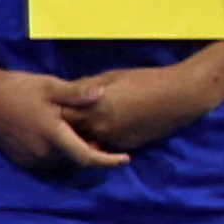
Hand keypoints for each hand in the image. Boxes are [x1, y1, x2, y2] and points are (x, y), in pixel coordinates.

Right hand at [0, 60, 128, 175]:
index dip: (108, 162)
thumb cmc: (17, 88)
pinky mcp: (20, 159)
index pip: (87, 157)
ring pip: (62, 164)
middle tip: (102, 137)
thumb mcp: (50, 86)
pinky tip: (61, 139)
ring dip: (74, 155)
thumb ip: (77, 94)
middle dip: (92, 154)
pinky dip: (59, 155)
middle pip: (76, 162)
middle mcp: (42, 153)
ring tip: (83, 136)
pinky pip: (47, 163)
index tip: (125, 160)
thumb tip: (102, 93)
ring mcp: (29, 159)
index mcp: (52, 136)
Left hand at [51, 52, 223, 153]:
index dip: (52, 111)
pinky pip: (105, 145)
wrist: (179, 97)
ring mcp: (114, 140)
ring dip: (80, 137)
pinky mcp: (126, 146)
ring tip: (72, 131)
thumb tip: (68, 92)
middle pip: (71, 133)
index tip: (44, 107)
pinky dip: (98, 140)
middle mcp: (100, 128)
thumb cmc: (146, 80)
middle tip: (52, 123)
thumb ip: (87, 88)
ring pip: (87, 142)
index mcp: (94, 108)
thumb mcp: (112, 77)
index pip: (62, 114)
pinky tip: (98, 132)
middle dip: (63, 128)